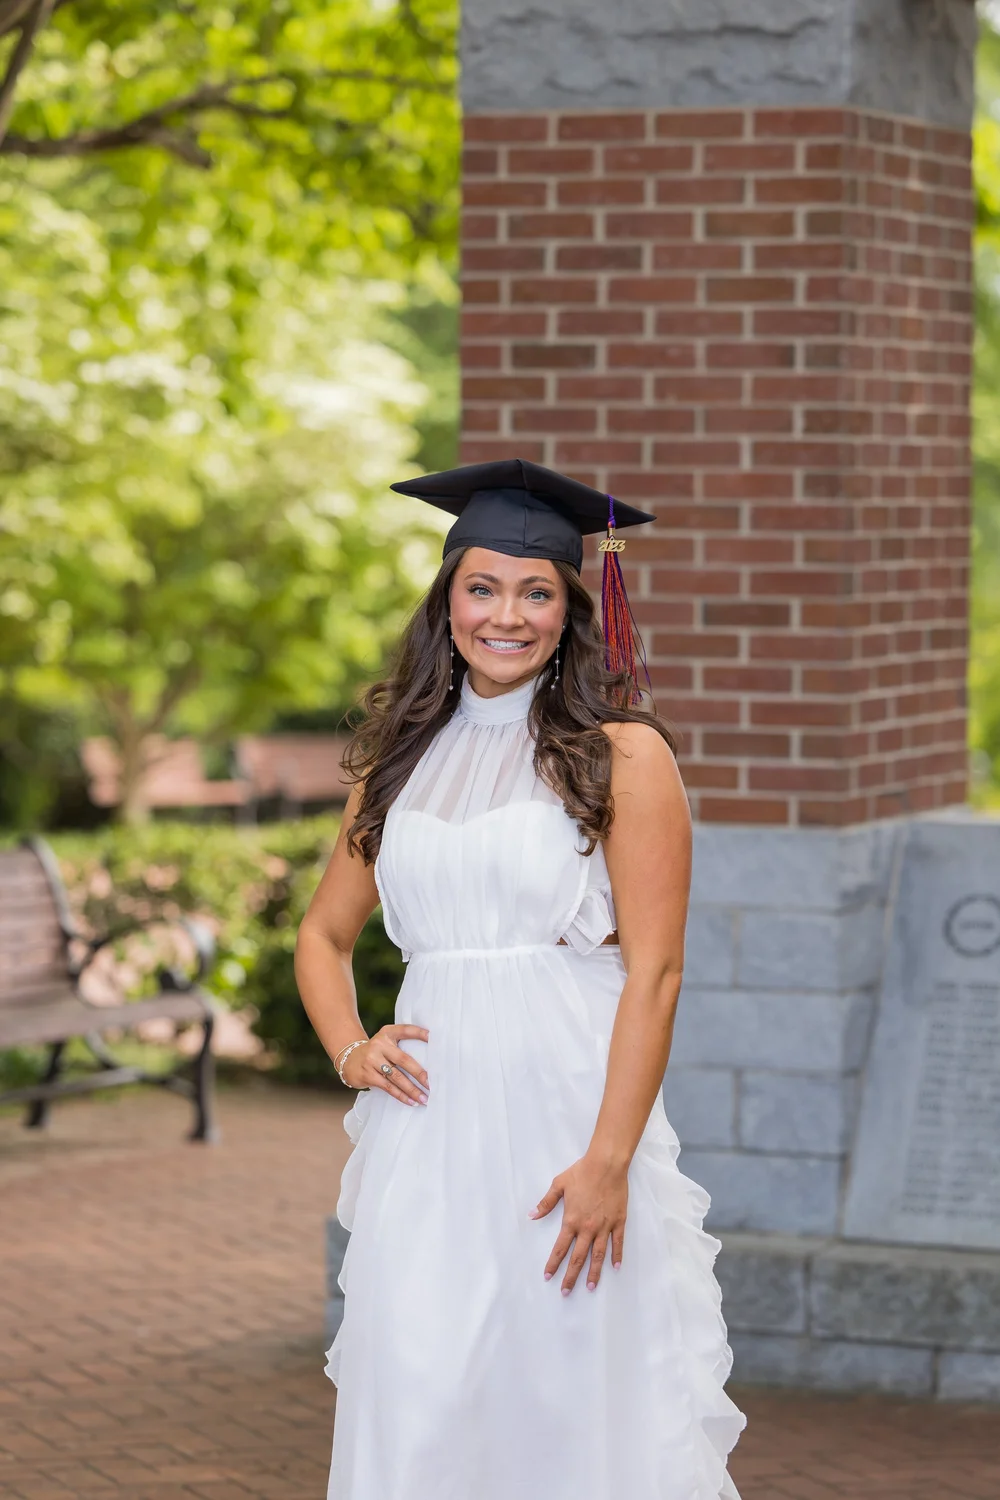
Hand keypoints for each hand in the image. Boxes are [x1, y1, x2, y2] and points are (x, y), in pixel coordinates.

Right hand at [343, 1023, 428, 1104]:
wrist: (348, 1058)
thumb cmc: (376, 1052)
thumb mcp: (386, 1042)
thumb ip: (401, 1046)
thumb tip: (429, 1062)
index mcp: (387, 1033)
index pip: (405, 1030)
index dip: (419, 1033)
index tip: (433, 1038)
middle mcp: (379, 1045)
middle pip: (403, 1060)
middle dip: (419, 1073)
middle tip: (431, 1084)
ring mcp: (372, 1060)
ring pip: (396, 1077)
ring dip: (412, 1089)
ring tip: (423, 1098)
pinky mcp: (367, 1074)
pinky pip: (388, 1087)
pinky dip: (401, 1095)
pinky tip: (411, 1101)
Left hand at [530, 1152, 627, 1293]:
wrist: (606, 1164)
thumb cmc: (582, 1172)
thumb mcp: (559, 1184)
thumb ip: (546, 1203)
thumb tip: (531, 1215)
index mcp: (572, 1220)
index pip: (560, 1248)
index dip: (553, 1264)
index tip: (548, 1277)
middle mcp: (588, 1228)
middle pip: (578, 1258)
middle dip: (571, 1276)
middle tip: (566, 1292)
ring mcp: (604, 1227)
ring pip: (598, 1256)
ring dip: (594, 1273)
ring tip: (590, 1287)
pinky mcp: (618, 1222)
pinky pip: (618, 1243)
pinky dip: (617, 1256)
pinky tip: (615, 1268)